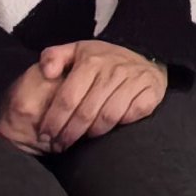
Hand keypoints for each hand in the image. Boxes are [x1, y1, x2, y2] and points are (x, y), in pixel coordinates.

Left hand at [0, 40, 167, 152]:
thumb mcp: (76, 50)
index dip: (54, 120)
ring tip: (81, 140)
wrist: (143, 56)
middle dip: (69, 133)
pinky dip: (120, 126)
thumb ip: (53, 56)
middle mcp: (113, 70)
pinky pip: (131, 116)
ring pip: (108, 118)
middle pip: (86, 112)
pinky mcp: (150, 92)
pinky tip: (109, 131)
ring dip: (92, 133)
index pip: (68, 98)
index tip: (45, 135)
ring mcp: (133, 81)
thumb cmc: (103, 59)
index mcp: (91, 61)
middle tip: (59, 145)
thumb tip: (46, 73)